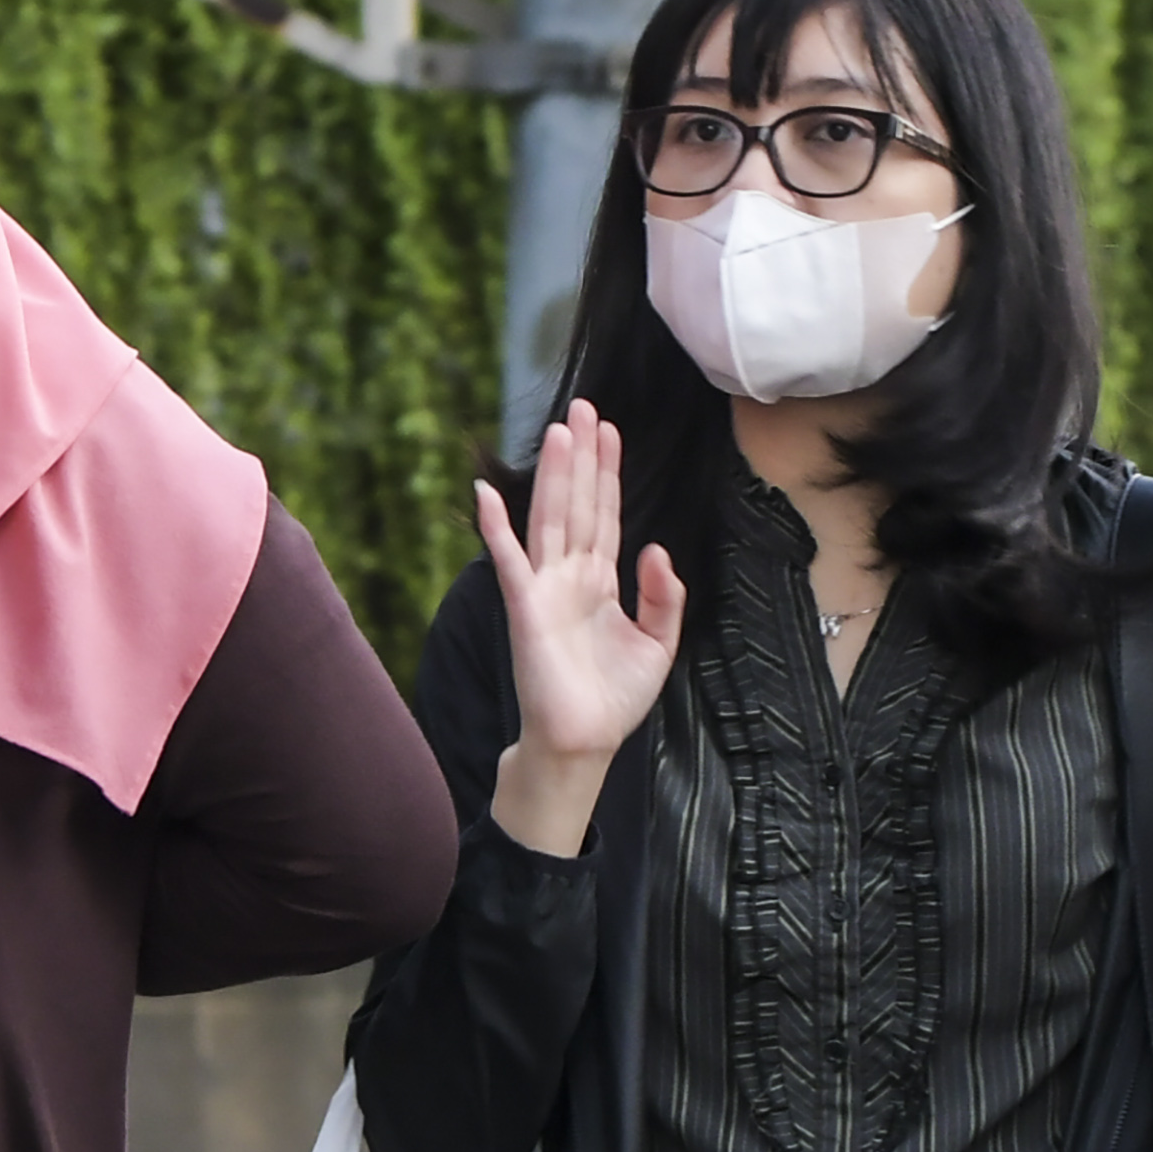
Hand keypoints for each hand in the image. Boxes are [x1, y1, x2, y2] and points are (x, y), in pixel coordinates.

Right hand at [484, 400, 685, 855]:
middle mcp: (571, 577)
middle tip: (583, 407)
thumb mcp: (658, 644)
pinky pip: (509, 560)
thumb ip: (664, 596)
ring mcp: (545, 589)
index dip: (608, 474)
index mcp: (601, 583)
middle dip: (582, 457)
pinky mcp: (525, 608)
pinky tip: (488, 493)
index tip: (609, 431)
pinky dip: (496, 527)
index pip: (606, 515)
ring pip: (551, 519)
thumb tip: (656, 547)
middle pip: (579, 504)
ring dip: (554, 475)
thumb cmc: (613, 700)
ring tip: (559, 430)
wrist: (583, 743)